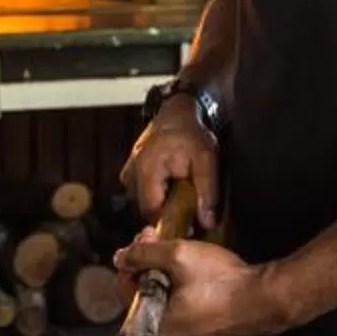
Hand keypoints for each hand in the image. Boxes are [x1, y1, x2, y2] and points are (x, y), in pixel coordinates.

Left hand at [112, 234, 299, 335]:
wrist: (265, 299)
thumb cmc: (221, 282)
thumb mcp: (178, 256)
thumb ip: (144, 254)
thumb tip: (120, 256)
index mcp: (155, 325)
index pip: (124, 290)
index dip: (130, 260)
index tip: (143, 240)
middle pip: (144, 295)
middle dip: (148, 265)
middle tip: (160, 241)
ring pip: (164, 301)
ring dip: (165, 275)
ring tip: (179, 253)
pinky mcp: (207, 333)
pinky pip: (184, 309)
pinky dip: (183, 289)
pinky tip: (196, 272)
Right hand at [121, 94, 219, 231]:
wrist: (177, 111)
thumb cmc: (192, 132)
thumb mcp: (206, 160)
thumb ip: (207, 193)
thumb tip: (208, 223)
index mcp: (146, 171)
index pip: (152, 212)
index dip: (170, 222)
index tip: (189, 224)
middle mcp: (130, 173)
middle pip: (146, 208)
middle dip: (167, 211)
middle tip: (188, 206)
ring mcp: (128, 171)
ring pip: (144, 201)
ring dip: (162, 201)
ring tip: (182, 192)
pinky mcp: (130, 169)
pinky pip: (142, 191)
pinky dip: (157, 192)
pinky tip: (172, 185)